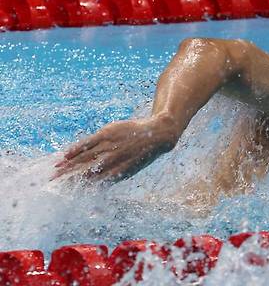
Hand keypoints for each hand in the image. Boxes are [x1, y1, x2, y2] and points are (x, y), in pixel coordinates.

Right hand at [53, 117, 177, 182]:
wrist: (157, 134)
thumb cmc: (142, 154)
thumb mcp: (131, 170)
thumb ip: (114, 176)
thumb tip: (97, 187)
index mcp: (119, 172)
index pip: (95, 182)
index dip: (79, 187)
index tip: (66, 192)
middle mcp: (113, 160)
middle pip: (86, 170)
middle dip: (69, 177)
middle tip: (54, 183)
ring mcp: (110, 146)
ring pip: (85, 157)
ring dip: (69, 165)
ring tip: (56, 171)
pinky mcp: (108, 133)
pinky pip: (88, 142)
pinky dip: (76, 149)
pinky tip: (65, 155)